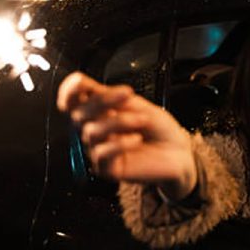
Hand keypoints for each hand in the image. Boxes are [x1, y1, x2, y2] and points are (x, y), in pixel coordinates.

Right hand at [57, 72, 196, 199]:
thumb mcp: (139, 106)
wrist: (179, 152)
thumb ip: (113, 97)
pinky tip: (136, 140)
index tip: (81, 80)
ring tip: (143, 119)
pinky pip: (101, 154)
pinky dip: (119, 143)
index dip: (69, 90)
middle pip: (78, 114)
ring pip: (91, 132)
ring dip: (119, 121)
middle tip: (128, 93)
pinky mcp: (107, 169)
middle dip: (102, 100)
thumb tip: (89, 86)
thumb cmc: (159, 128)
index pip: (73, 102)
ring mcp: (99, 151)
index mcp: (100, 113)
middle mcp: (96, 131)